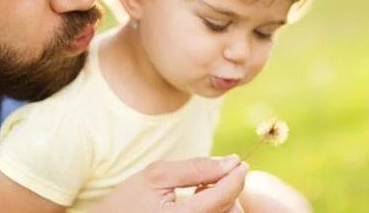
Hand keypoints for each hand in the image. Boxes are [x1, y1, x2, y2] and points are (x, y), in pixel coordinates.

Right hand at [90, 155, 247, 212]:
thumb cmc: (127, 202)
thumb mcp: (156, 176)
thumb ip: (195, 168)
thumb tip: (230, 161)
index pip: (222, 197)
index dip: (236, 178)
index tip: (241, 162)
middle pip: (228, 210)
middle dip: (230, 188)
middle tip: (220, 171)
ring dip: (222, 199)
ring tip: (202, 186)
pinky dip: (213, 208)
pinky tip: (199, 198)